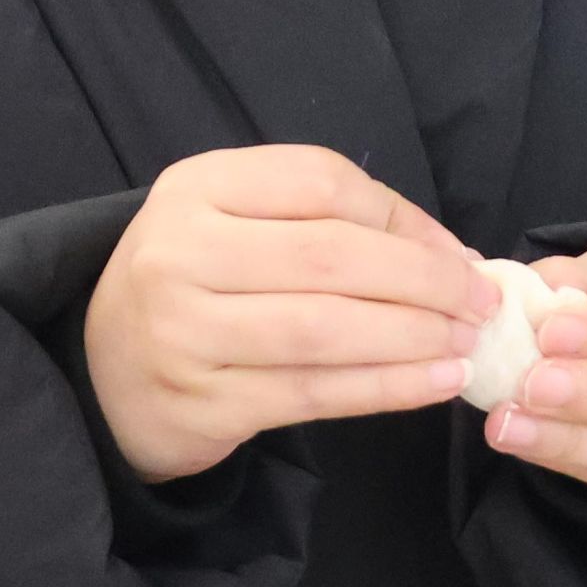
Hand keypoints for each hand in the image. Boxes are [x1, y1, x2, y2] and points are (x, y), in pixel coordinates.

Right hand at [85, 145, 499, 483]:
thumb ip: (330, 222)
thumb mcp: (240, 223)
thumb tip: (450, 253)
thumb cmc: (196, 283)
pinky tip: (433, 383)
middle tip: (481, 302)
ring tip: (468, 344)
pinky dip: (386, 388)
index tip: (456, 252)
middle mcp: (180, 251)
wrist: (105, 373)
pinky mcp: (200, 403)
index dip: (401, 217)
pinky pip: (314, 393)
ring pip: (326, 330)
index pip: (321, 182)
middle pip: (330, 256)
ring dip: (414, 339)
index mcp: (196, 186)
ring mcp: (183, 330)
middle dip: (424, 281)